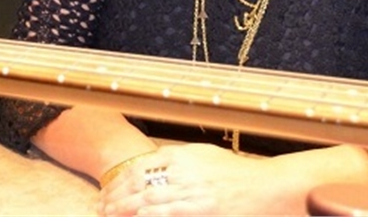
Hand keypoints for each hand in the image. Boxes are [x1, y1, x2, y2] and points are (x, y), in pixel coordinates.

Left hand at [97, 143, 291, 216]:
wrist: (266, 188)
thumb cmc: (237, 174)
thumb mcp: (206, 156)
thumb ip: (181, 159)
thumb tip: (157, 161)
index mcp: (183, 156)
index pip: (142, 166)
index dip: (121, 180)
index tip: (108, 190)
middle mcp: (184, 172)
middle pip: (140, 183)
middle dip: (117, 196)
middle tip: (101, 205)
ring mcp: (191, 192)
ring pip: (148, 200)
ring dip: (125, 208)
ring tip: (109, 214)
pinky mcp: (199, 210)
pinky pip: (167, 212)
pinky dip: (149, 215)